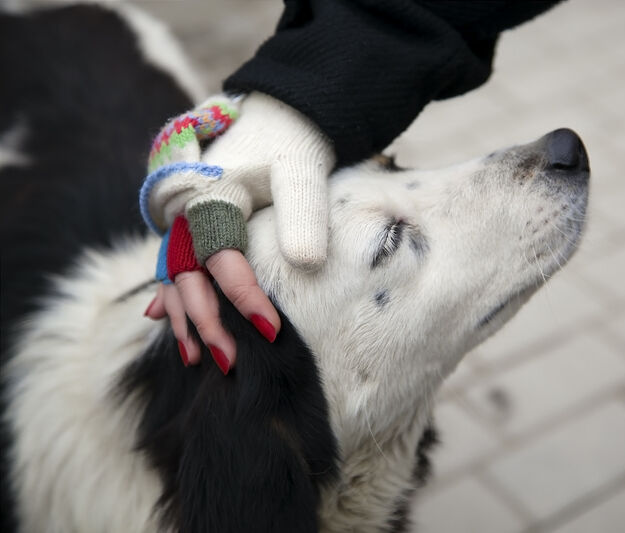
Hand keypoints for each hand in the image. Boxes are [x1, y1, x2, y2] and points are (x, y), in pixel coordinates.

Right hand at [140, 93, 334, 372]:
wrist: (279, 117)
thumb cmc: (293, 145)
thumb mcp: (303, 172)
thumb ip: (304, 214)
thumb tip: (307, 266)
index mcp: (209, 194)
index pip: (221, 256)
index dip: (243, 295)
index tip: (271, 330)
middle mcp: (187, 208)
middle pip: (187, 272)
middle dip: (206, 320)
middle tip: (229, 361)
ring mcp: (183, 217)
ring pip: (173, 274)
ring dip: (183, 316)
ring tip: (197, 358)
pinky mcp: (189, 225)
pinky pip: (173, 264)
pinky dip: (171, 294)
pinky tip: (163, 320)